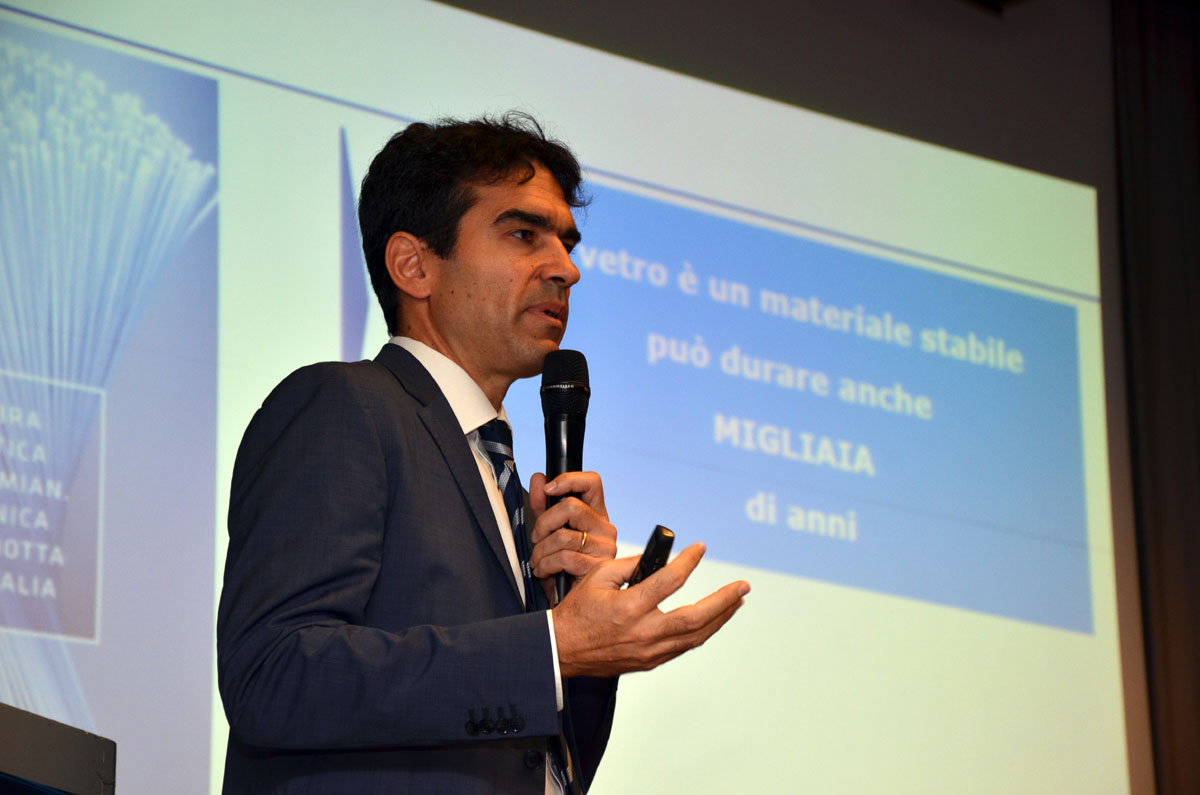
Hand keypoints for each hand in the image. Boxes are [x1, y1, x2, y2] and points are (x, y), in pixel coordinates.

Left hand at [528, 471, 617, 584]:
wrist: (566, 602)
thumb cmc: (559, 566)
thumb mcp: (549, 531)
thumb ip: (543, 505)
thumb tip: (538, 478)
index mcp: (596, 515)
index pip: (592, 482)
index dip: (569, 479)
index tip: (549, 488)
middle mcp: (605, 529)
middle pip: (571, 507)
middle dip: (544, 522)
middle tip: (537, 537)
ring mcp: (605, 548)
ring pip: (563, 535)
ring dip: (540, 550)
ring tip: (538, 560)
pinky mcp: (598, 567)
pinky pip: (564, 557)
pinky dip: (545, 565)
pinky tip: (543, 571)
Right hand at [552, 542, 748, 678]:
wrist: (563, 650)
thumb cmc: (577, 613)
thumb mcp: (597, 578)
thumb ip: (629, 565)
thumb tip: (658, 559)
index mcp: (628, 607)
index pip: (669, 582)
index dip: (688, 562)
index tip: (700, 549)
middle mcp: (643, 632)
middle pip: (695, 618)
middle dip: (723, 601)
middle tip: (742, 587)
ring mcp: (649, 651)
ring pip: (695, 636)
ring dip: (720, 618)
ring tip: (737, 602)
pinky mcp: (650, 661)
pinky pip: (683, 646)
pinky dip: (701, 632)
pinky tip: (712, 620)